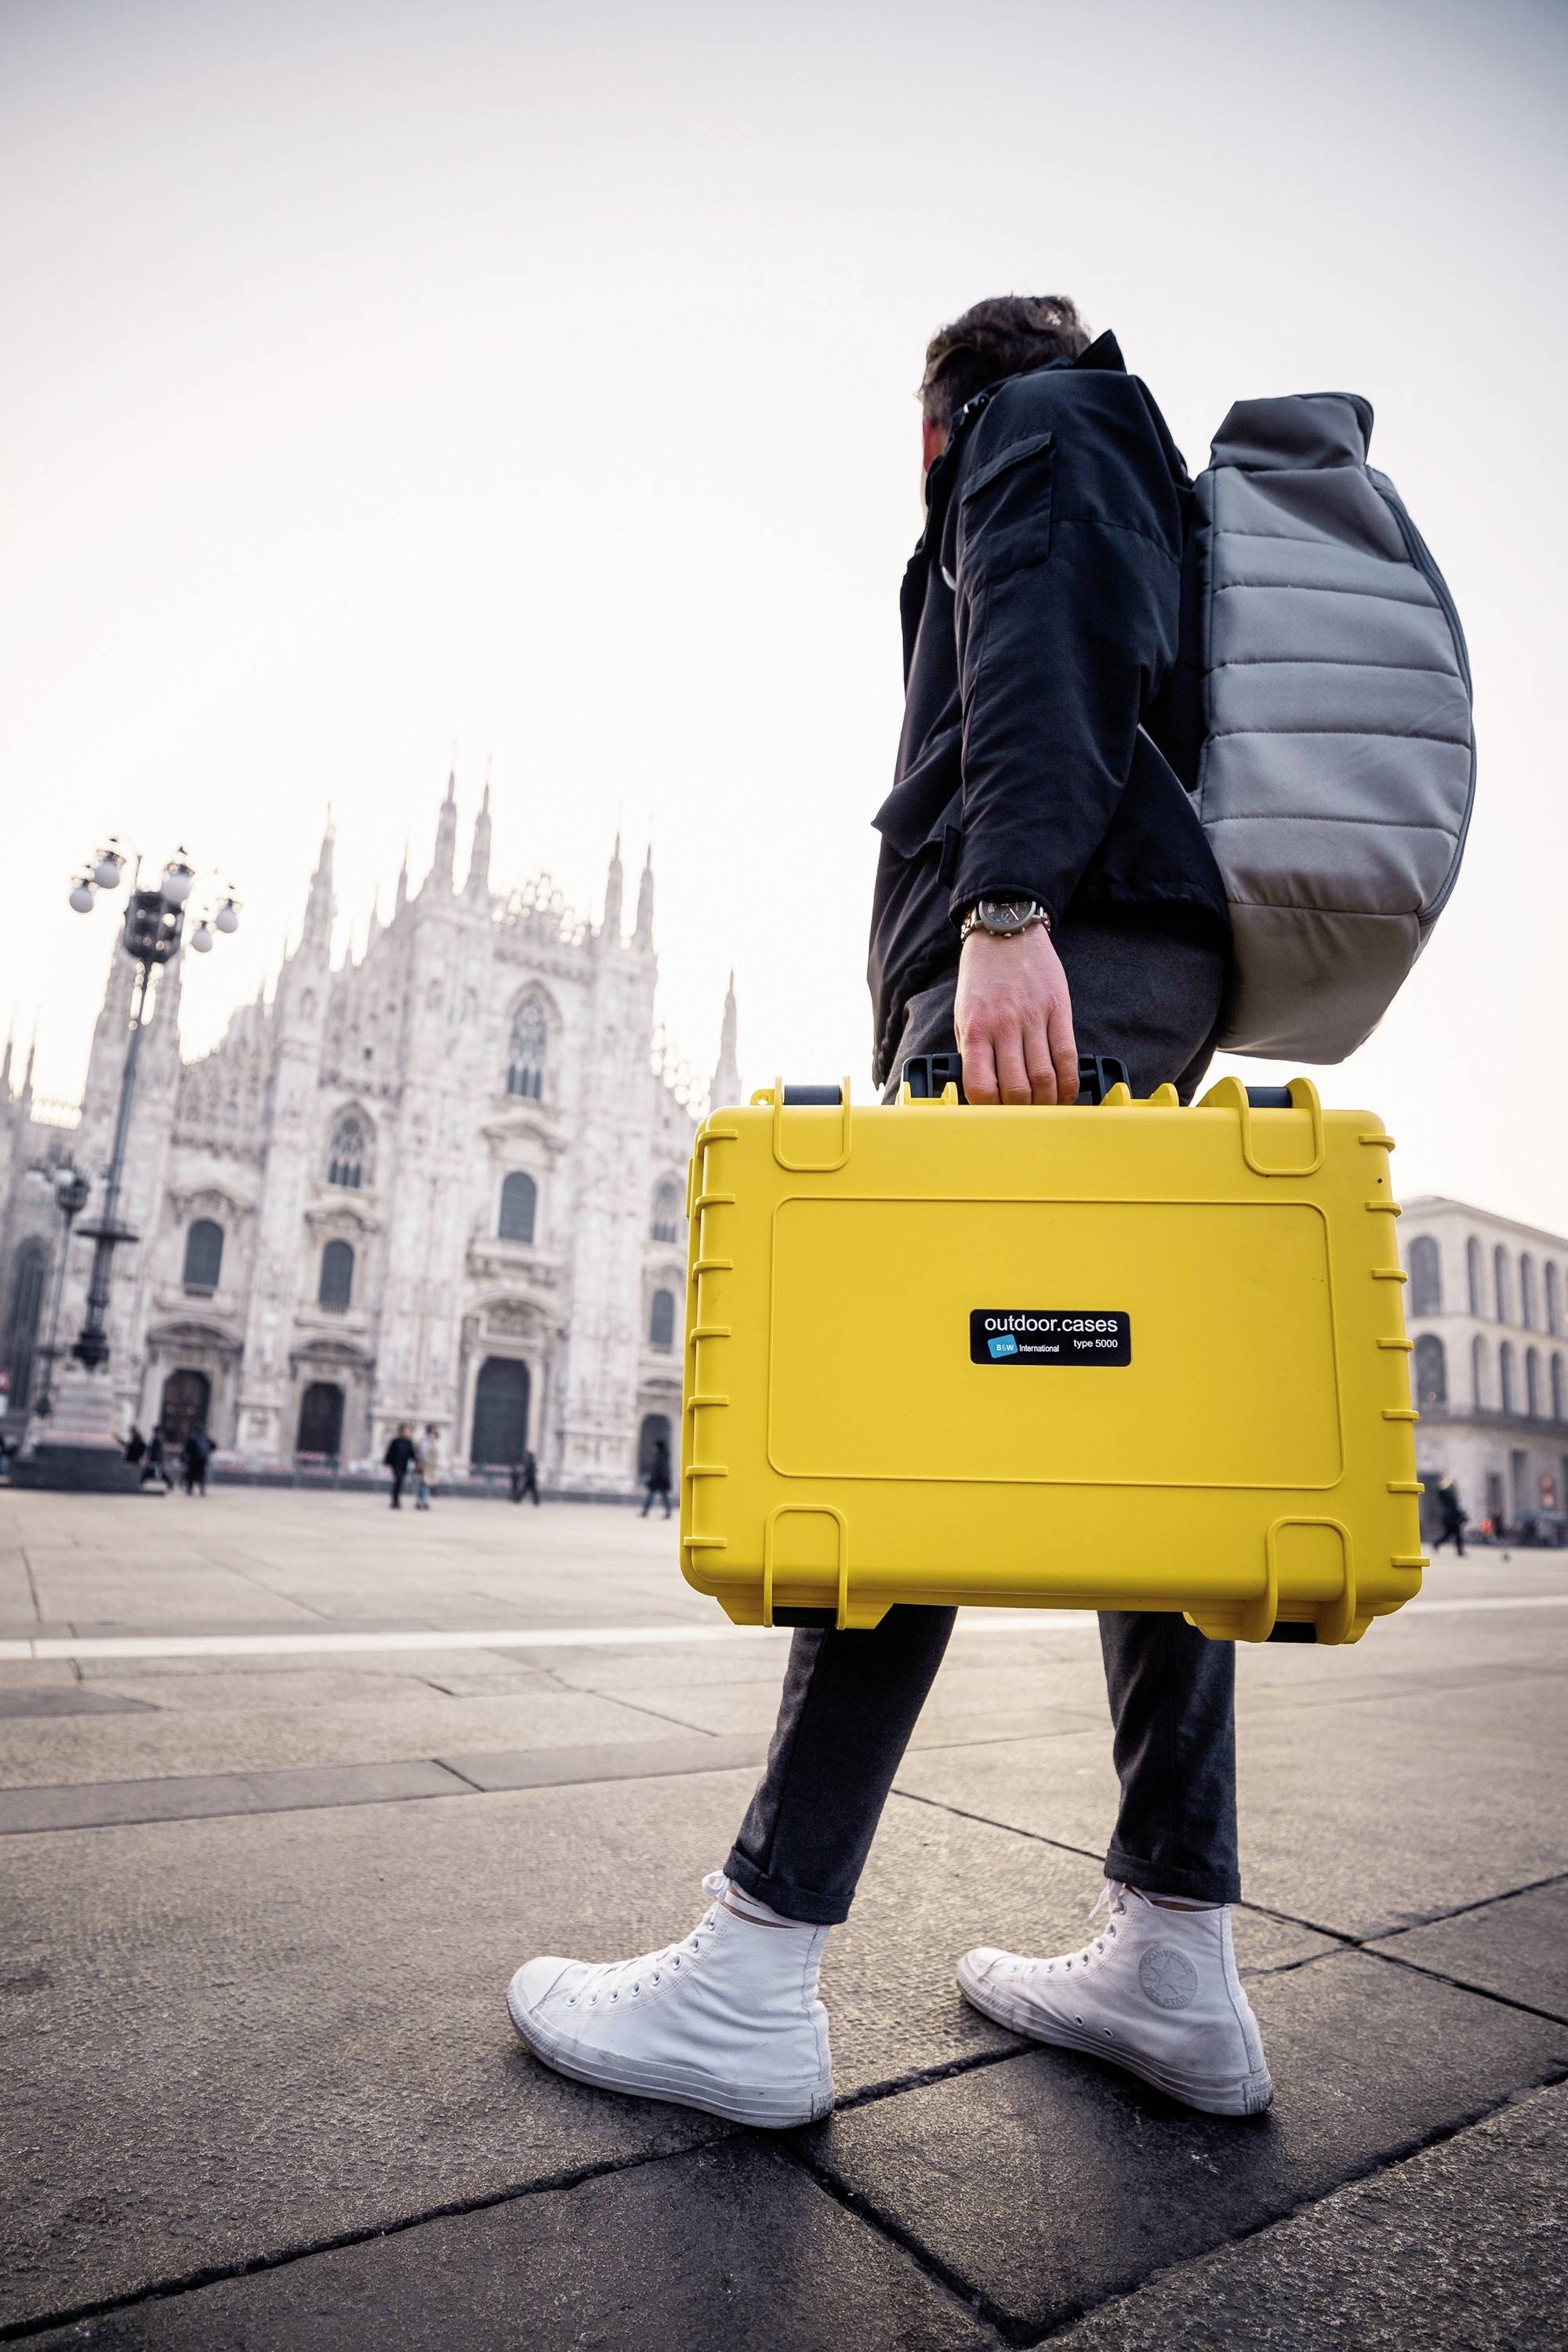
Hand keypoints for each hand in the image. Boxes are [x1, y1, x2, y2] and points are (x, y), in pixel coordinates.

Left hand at [954, 923, 1077, 1104]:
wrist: (1005, 932)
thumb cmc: (981, 978)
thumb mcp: (963, 1015)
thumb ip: (972, 1051)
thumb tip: (982, 1091)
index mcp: (976, 1030)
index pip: (981, 1086)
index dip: (989, 1110)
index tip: (995, 1117)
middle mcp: (1004, 1026)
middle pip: (1017, 1088)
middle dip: (1021, 1112)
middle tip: (1024, 1118)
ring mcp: (1034, 1017)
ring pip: (1045, 1077)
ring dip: (1047, 1102)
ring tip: (1046, 1110)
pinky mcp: (1058, 1009)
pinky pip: (1067, 1055)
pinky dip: (1069, 1082)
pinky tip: (1066, 1094)